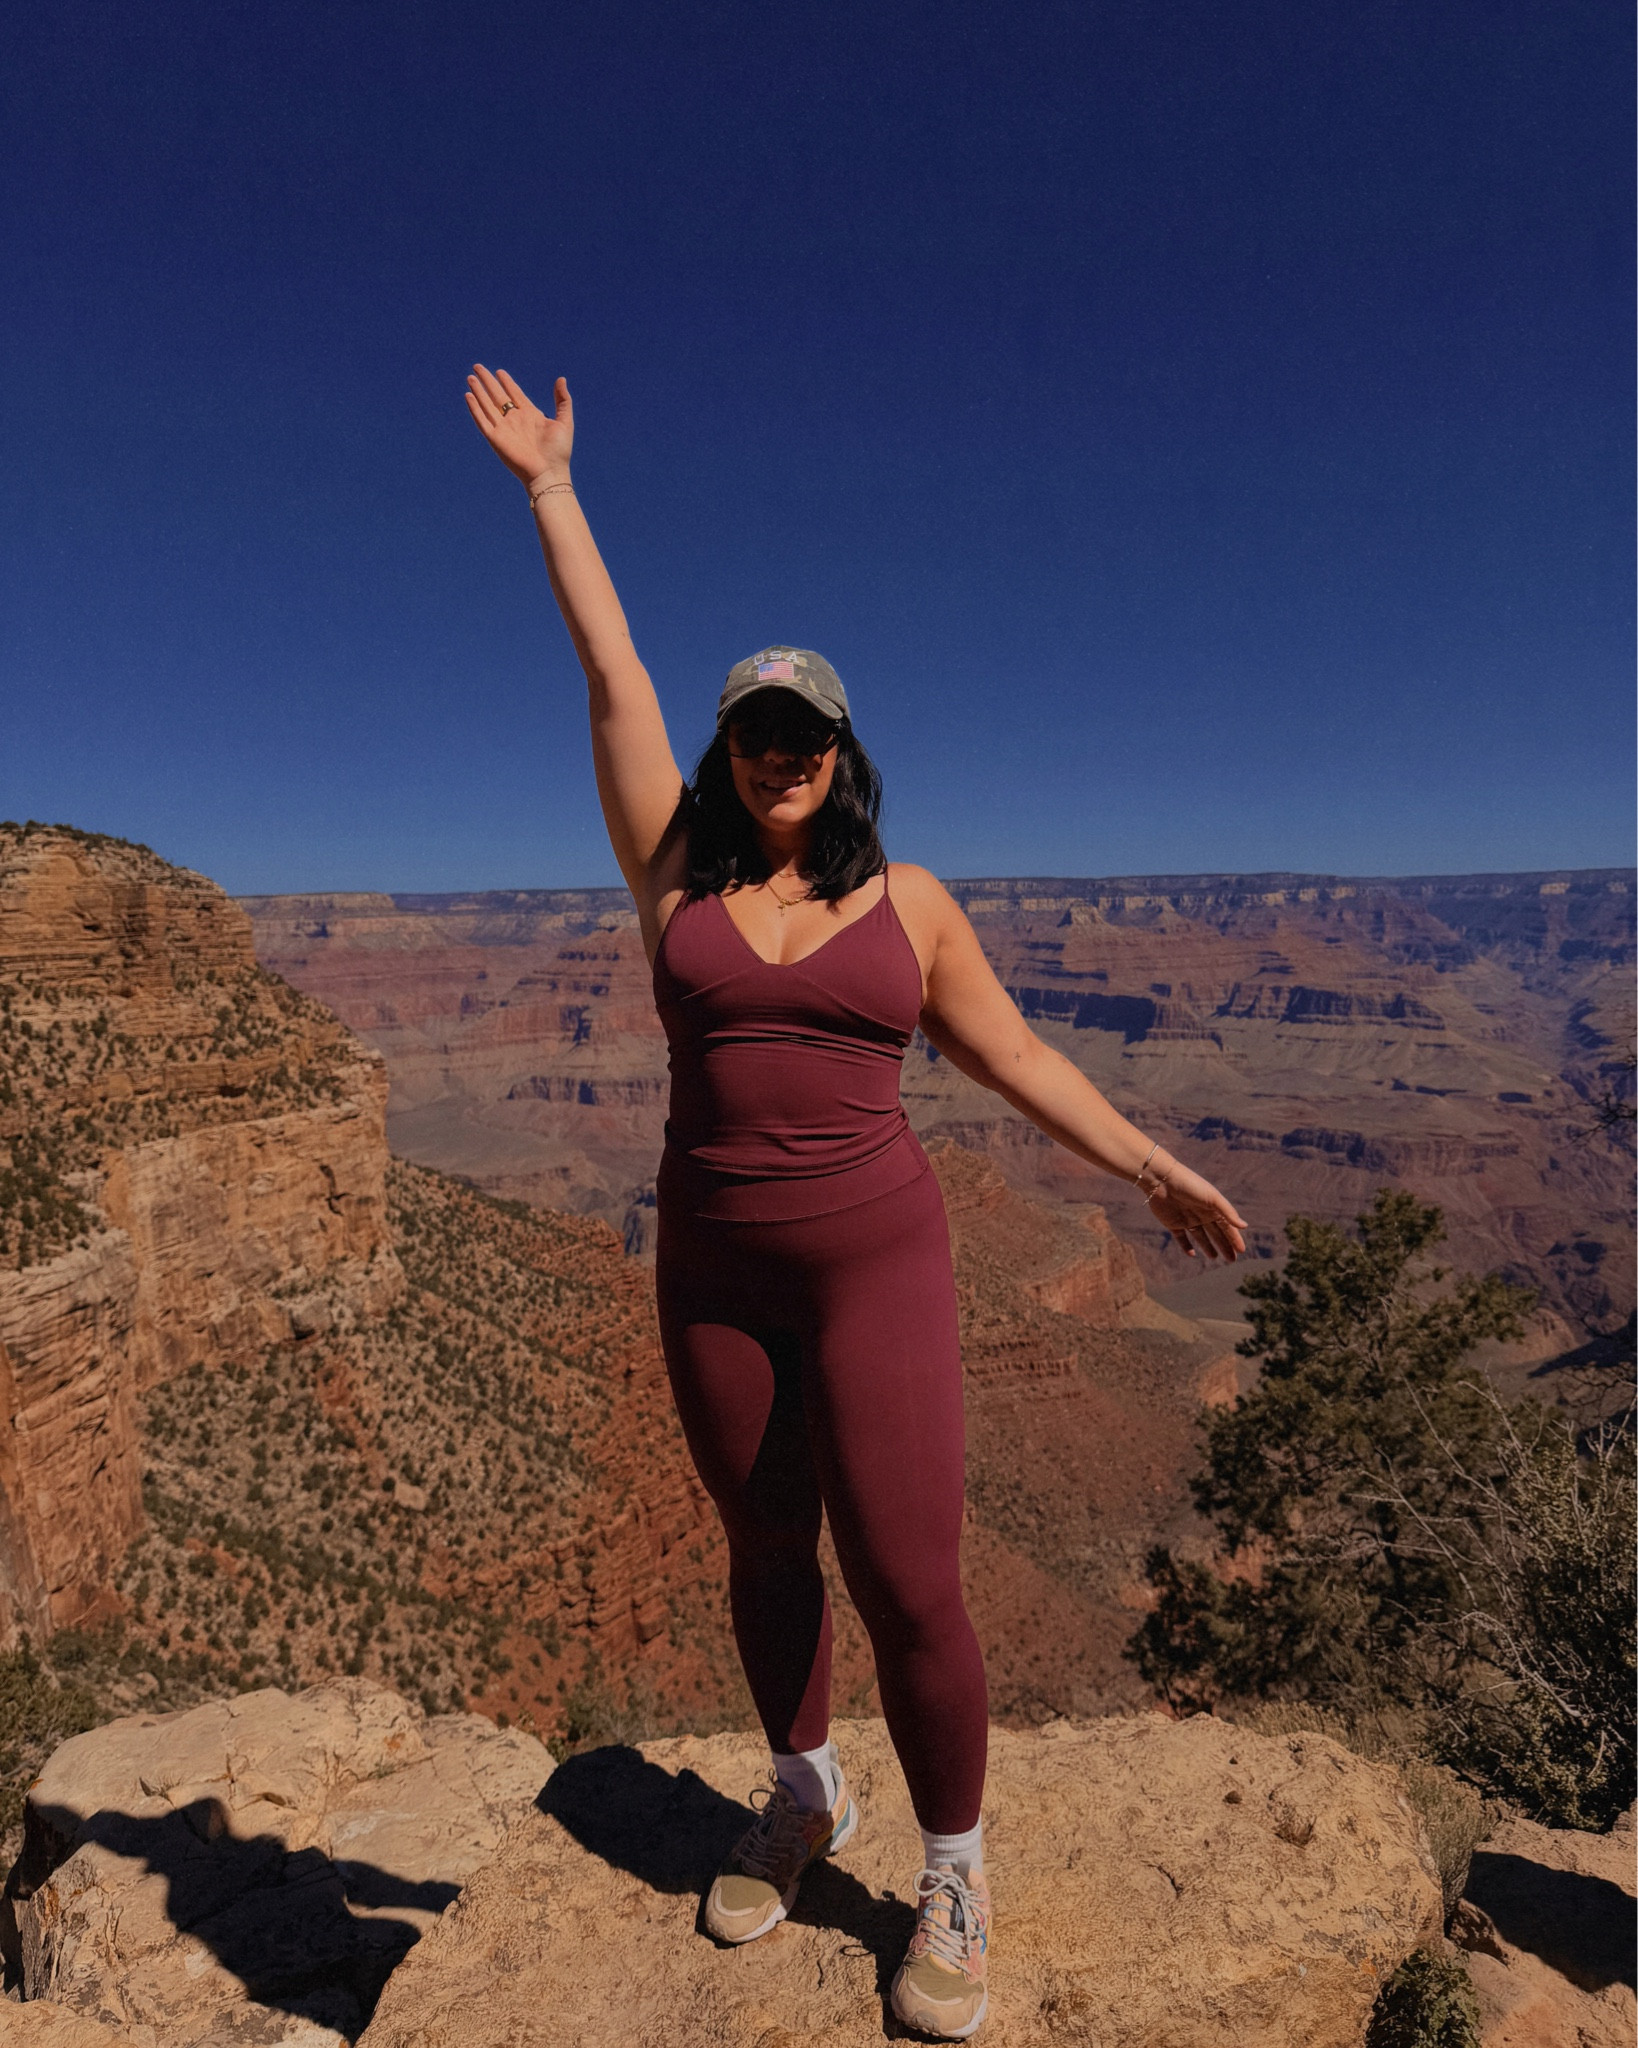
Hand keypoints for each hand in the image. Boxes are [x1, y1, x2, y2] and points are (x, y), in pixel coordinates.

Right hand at [465, 364, 573, 488]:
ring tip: (471, 377)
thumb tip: (561, 379)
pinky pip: (482, 420)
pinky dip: (475, 408)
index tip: (499, 372)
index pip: (514, 394)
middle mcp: (515, 420)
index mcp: (530, 415)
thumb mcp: (565, 421)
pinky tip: (469, 396)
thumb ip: (563, 400)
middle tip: (478, 367)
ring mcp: (504, 429)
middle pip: (498, 396)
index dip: (507, 382)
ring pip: (487, 405)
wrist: (549, 473)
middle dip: (488, 381)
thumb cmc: (559, 452)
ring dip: (478, 391)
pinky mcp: (495, 439)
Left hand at [1144, 1158, 1246, 1261]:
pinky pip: (1181, 1238)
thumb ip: (1228, 1212)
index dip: (1234, 1238)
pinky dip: (1186, 1246)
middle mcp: (1201, 1214)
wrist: (1162, 1180)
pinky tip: (1192, 1254)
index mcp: (1212, 1208)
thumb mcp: (1212, 1198)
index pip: (1227, 1226)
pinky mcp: (1172, 1223)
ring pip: (1200, 1237)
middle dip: (1224, 1246)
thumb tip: (1244, 1226)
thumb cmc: (1190, 1185)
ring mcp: (1187, 1219)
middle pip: (1215, 1234)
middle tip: (1232, 1260)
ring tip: (1214, 1258)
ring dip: (1207, 1247)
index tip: (1242, 1251)